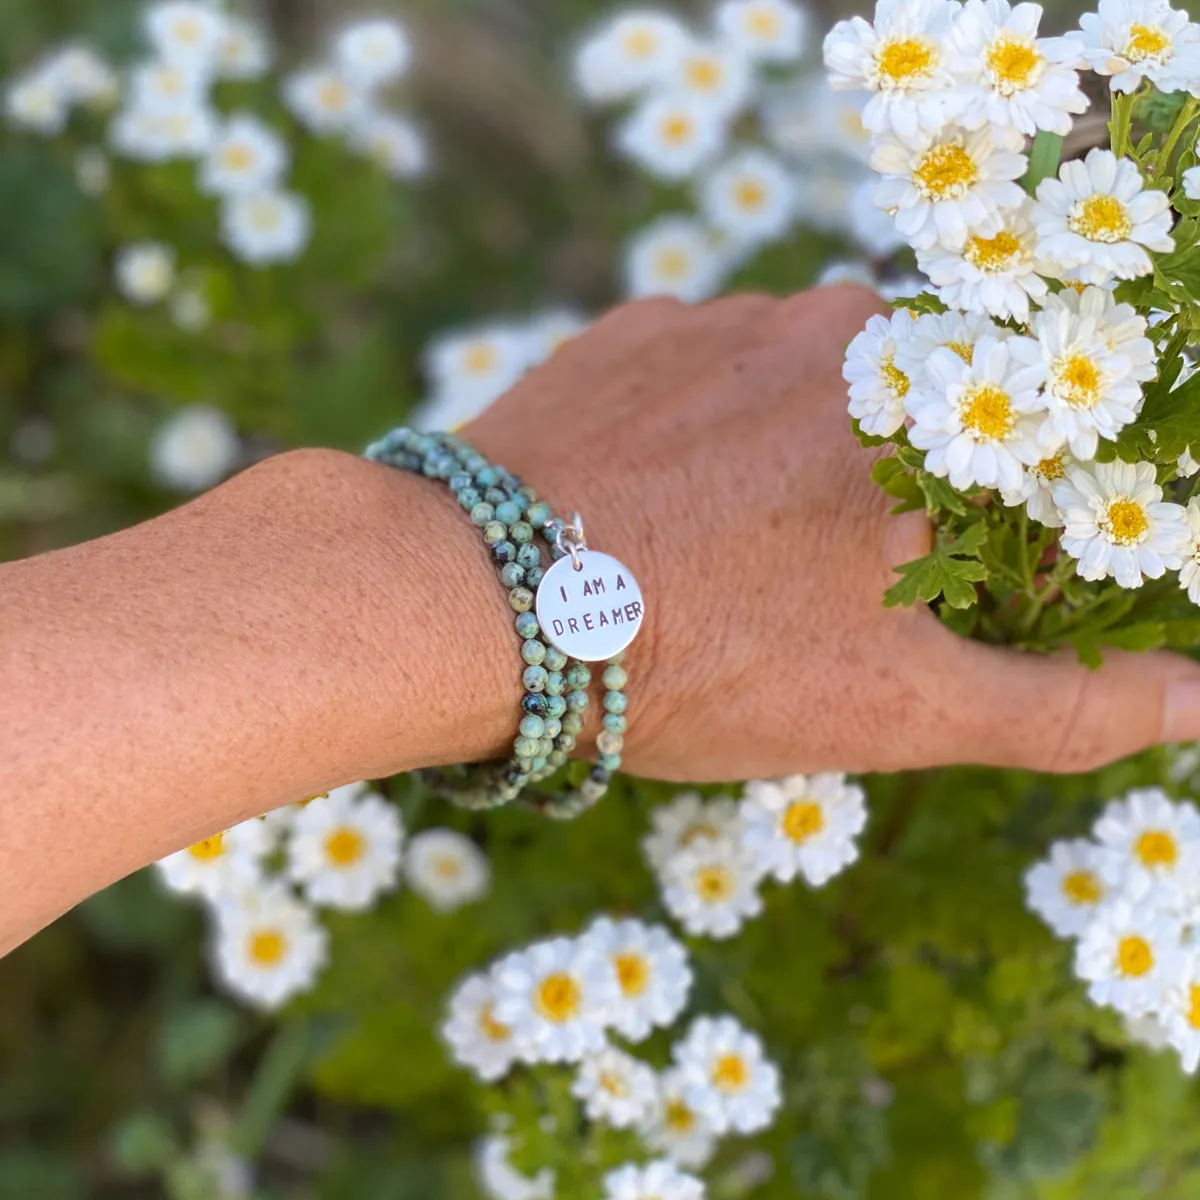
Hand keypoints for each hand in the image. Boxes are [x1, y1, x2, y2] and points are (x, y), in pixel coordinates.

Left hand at [462, 285, 1199, 780]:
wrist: (476, 603)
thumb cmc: (703, 655)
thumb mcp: (901, 705)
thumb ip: (1065, 702)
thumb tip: (1199, 698)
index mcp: (926, 402)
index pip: (1012, 451)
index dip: (982, 536)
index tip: (915, 595)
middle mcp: (833, 322)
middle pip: (900, 421)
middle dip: (873, 509)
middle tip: (798, 591)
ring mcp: (717, 315)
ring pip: (791, 399)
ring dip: (775, 473)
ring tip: (713, 559)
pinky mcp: (626, 331)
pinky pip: (696, 381)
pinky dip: (692, 444)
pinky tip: (648, 512)